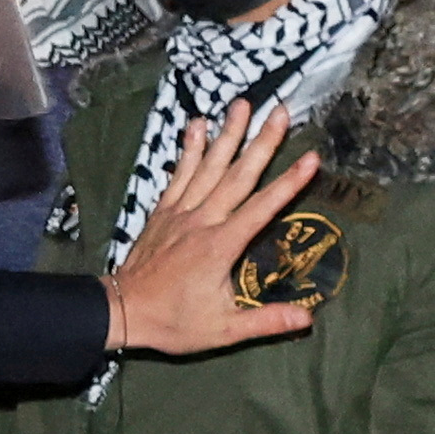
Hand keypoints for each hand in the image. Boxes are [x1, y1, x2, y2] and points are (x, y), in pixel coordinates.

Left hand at [106, 96, 324, 354]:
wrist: (123, 311)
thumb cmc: (174, 323)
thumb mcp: (223, 330)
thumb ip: (265, 321)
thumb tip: (308, 317)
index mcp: (220, 247)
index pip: (262, 208)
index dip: (289, 183)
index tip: (311, 157)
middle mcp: (202, 221)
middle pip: (238, 175)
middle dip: (262, 142)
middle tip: (281, 111)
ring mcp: (180, 212)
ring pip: (209, 166)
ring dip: (227, 134)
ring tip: (242, 103)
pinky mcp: (163, 210)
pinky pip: (179, 173)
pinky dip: (189, 148)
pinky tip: (198, 125)